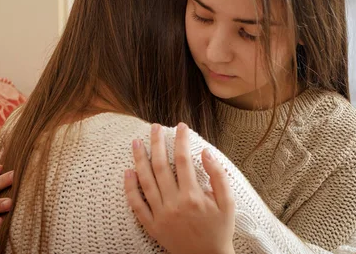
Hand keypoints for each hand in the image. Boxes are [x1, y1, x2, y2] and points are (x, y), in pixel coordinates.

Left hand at [124, 123, 234, 253]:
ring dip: (139, 159)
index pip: (183, 160)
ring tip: (136, 142)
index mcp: (193, 196)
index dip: (181, 140)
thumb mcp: (228, 203)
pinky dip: (130, 188)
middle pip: (161, 166)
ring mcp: (160, 214)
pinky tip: (127, 172)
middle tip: (154, 127)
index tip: (180, 126)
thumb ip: (218, 176)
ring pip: (145, 181)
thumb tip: (206, 153)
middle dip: (157, 143)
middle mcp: (174, 203)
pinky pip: (136, 204)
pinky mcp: (152, 225)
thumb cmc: (220, 229)